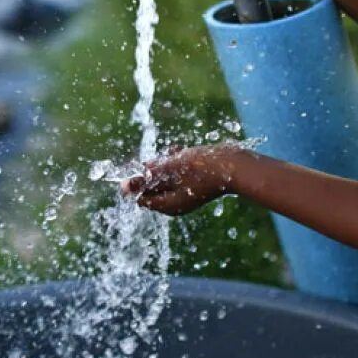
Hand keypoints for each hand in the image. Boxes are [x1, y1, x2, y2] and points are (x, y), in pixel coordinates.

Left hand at [121, 144, 238, 215]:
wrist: (233, 164)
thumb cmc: (201, 168)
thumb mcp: (170, 170)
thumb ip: (146, 178)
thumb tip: (123, 186)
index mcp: (168, 206)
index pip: (142, 197)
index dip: (140, 181)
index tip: (148, 166)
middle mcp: (176, 202)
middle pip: (153, 186)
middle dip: (155, 170)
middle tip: (166, 160)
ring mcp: (186, 193)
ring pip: (164, 176)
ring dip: (166, 163)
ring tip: (177, 154)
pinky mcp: (194, 182)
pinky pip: (177, 172)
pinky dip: (176, 161)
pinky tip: (182, 151)